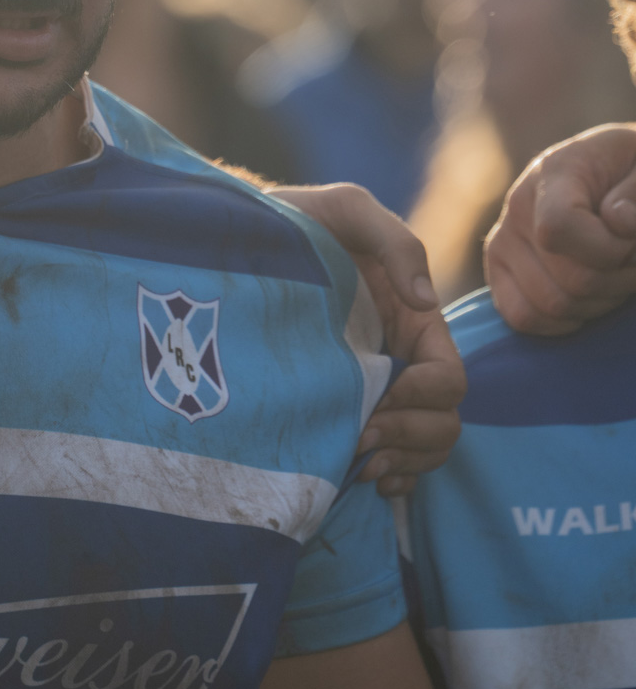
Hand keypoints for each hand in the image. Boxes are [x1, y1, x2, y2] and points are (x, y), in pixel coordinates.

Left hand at [268, 182, 464, 497]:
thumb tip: (425, 301)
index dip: (427, 396)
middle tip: (363, 439)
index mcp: (412, 320)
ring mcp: (373, 390)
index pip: (447, 377)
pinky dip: (392, 477)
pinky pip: (390, 458)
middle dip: (412, 436)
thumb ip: (395, 243)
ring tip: (361, 464)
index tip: (385, 396)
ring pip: (422, 446)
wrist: (240, 244)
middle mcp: (400, 360)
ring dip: (403, 462)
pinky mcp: (343, 409)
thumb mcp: (347, 211)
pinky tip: (361, 477)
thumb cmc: (297, 222)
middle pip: (443, 421)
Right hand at [484, 123, 635, 334]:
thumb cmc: (630, 171)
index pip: (559, 227)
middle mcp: (518, 207)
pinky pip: (522, 317)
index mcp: (554, 173)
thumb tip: (618, 222)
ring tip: (614, 273)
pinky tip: (588, 298)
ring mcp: (504, 241)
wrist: (604, 174)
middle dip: (619, 279)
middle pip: (571, 279)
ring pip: (554, 305)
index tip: (632, 238)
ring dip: (601, 300)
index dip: (607, 250)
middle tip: (634, 259)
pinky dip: (563, 321)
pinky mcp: (499, 270)